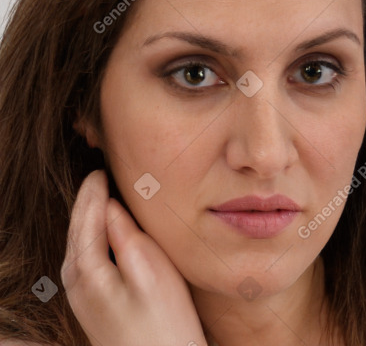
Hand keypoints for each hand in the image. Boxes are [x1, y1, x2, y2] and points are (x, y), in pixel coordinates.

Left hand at [60, 170, 206, 345]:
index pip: (86, 219)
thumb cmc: (164, 320)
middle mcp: (76, 283)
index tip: (102, 170)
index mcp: (87, 271)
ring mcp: (82, 295)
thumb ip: (125, 234)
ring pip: (78, 243)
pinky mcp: (93, 302)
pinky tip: (102, 231)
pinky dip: (90, 235)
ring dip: (86, 217)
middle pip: (76, 229)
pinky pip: (84, 256)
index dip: (94, 192)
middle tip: (99, 174)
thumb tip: (110, 207)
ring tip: (98, 195)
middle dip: (86, 201)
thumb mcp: (150, 269)